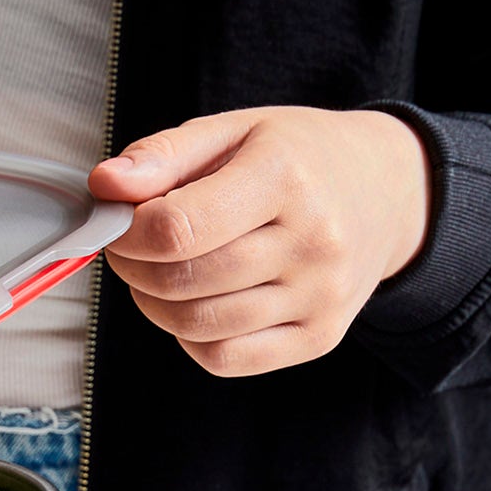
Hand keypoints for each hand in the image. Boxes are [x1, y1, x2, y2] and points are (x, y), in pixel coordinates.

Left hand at [89, 106, 430, 376]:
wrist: (387, 193)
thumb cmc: (298, 159)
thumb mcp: (234, 132)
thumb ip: (162, 156)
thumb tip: (104, 186)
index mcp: (286, 177)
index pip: (177, 229)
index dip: (126, 234)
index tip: (117, 224)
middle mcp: (312, 241)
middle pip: (182, 281)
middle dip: (134, 268)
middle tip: (131, 249)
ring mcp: (320, 296)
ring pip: (197, 326)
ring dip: (156, 305)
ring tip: (162, 273)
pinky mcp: (319, 338)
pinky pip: (225, 359)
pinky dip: (191, 338)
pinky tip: (198, 302)